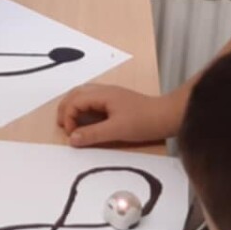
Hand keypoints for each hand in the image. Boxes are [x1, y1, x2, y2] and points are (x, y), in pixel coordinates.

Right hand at [56, 84, 183, 147]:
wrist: (168, 116)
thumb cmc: (144, 121)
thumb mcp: (116, 130)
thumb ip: (93, 134)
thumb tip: (72, 139)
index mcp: (102, 94)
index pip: (74, 101)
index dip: (68, 117)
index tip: (72, 135)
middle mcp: (104, 90)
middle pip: (75, 94)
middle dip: (65, 109)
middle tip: (62, 127)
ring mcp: (110, 94)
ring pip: (83, 96)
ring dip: (73, 108)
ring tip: (70, 124)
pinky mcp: (116, 101)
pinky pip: (93, 101)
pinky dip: (83, 109)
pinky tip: (86, 121)